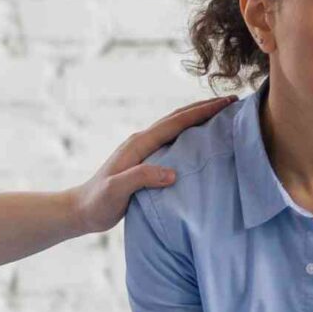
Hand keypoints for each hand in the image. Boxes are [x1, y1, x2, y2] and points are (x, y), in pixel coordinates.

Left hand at [69, 96, 231, 232]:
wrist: (81, 210)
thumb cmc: (98, 202)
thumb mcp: (117, 191)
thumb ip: (141, 178)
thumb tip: (173, 173)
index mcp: (139, 144)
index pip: (176, 123)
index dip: (202, 112)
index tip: (226, 103)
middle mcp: (141, 141)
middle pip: (178, 118)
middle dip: (205, 108)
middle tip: (232, 101)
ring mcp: (142, 149)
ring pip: (175, 127)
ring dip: (198, 117)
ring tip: (221, 113)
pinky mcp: (144, 160)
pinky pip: (172, 140)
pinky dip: (189, 133)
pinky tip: (199, 138)